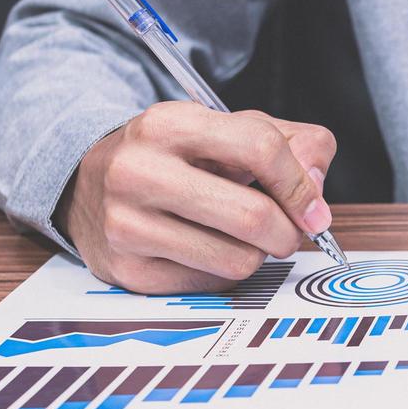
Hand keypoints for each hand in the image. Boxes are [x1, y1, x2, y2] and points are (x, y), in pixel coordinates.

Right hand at [61, 101, 336, 293]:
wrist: (92, 185)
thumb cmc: (179, 157)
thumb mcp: (231, 129)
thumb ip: (294, 145)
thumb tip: (315, 198)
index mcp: (169, 123)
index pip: (261, 149)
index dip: (301, 186)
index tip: (315, 212)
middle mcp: (139, 171)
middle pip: (253, 216)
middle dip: (287, 232)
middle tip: (285, 232)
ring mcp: (127, 224)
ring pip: (238, 260)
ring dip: (256, 254)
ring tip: (238, 235)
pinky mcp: (127, 270)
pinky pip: (211, 284)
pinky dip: (223, 271)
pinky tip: (205, 249)